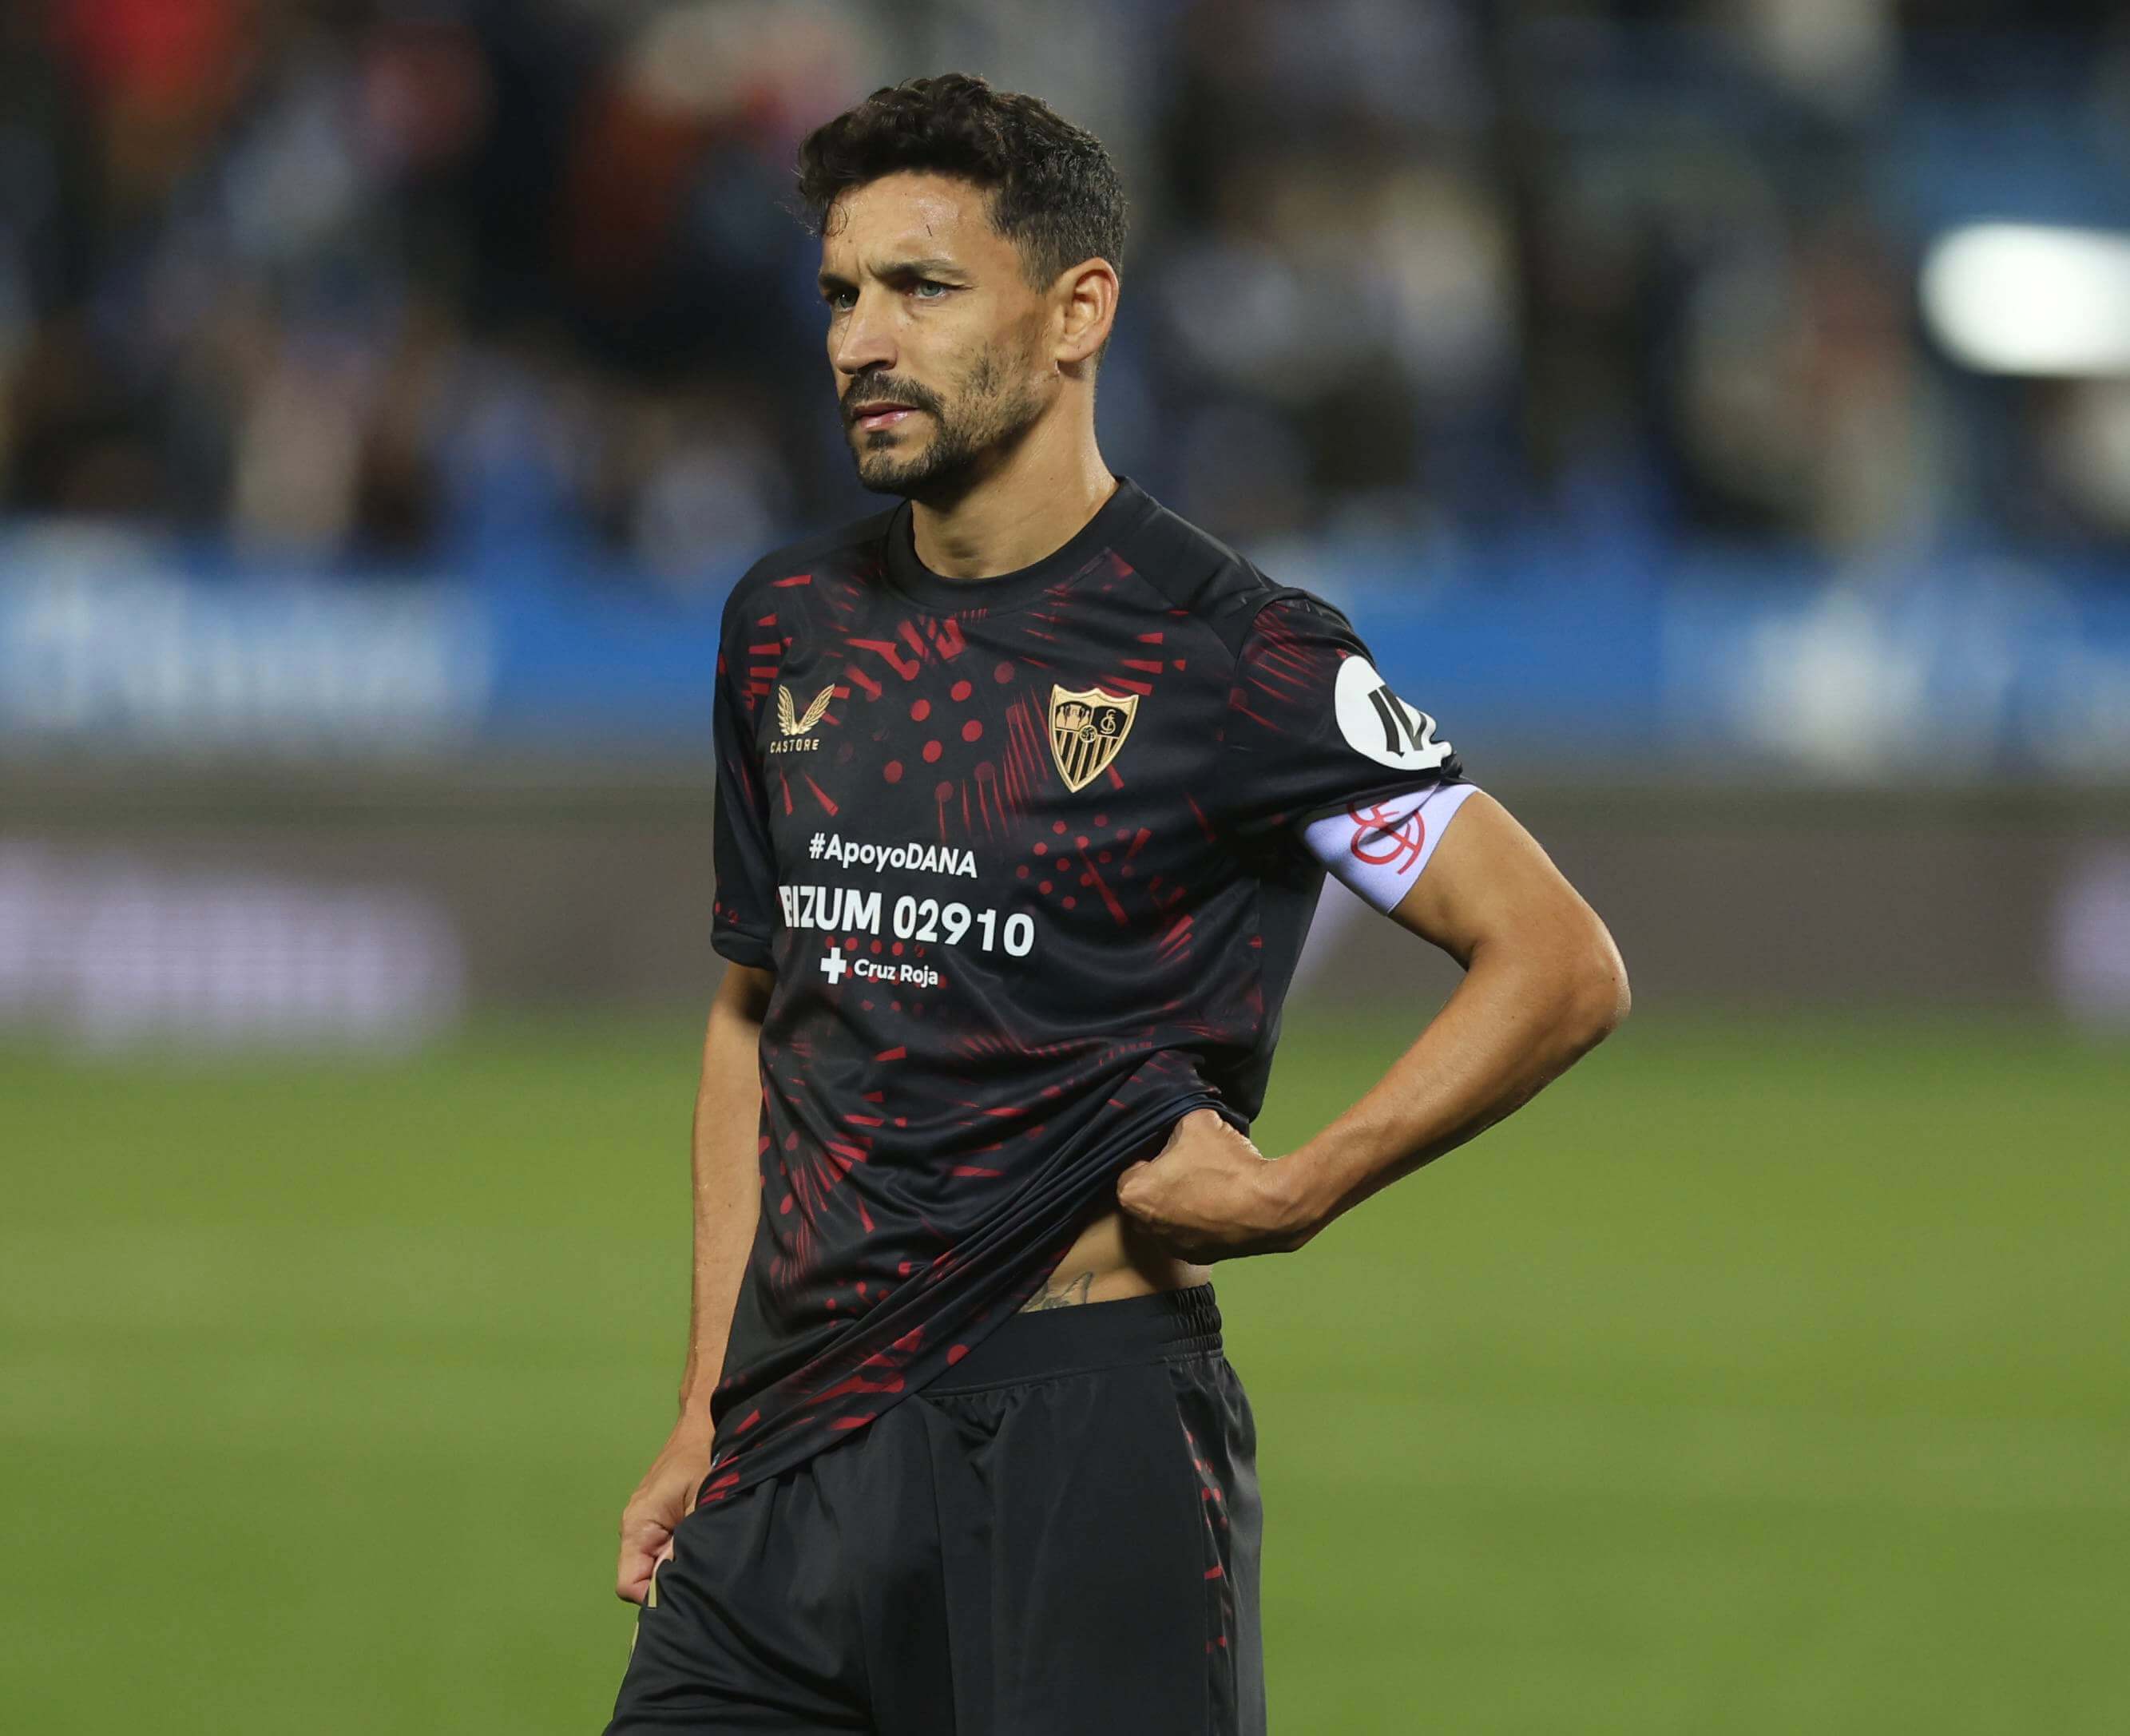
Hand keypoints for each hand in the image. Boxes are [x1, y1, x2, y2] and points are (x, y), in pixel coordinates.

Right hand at [616, 1415, 714, 1604]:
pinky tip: (704, 1537)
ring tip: (708, 1550)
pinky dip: (682, 1549)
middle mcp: (634, 1527)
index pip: (629, 1585)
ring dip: (679, 1563)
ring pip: (655, 1562)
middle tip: (704, 1570)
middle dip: (671, 1580)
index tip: (687, 1587)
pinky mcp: (659, 1515)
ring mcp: (646, 1521)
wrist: (705, 1422)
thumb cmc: (704, 1457)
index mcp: (637, 1525)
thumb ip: (684, 1546)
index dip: (656, 1595)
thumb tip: (673, 1588)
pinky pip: (664, 1546)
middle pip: (643, 1577)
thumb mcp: (701, 1502)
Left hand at [1115, 1109, 1318, 1260]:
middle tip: (1189, 1160)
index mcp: (1134, 1193)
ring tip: (1208, 1181)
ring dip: (1181, 1199)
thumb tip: (1177, 1120)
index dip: (1151, 1149)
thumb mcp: (1197, 1119)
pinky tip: (1220, 1202)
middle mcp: (1144, 1226)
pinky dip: (1200, 1218)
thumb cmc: (1226, 1163)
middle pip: (1148, 1192)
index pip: (1131, 1163)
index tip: (1172, 1143)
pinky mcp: (1198, 1257)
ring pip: (1168, 1214)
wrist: (1270, 1207)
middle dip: (1163, 1177)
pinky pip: (1190, 1231)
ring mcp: (1172, 1246)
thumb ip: (1177, 1118)